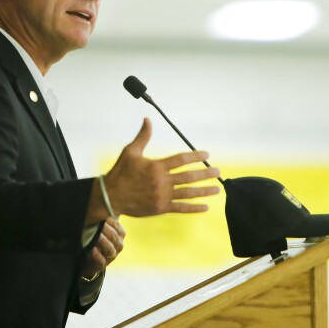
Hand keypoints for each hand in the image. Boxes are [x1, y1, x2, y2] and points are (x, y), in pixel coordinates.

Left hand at [80, 217, 124, 280]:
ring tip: (96, 235)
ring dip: (103, 241)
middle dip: (105, 230)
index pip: (116, 225)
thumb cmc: (95, 240)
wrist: (88, 260)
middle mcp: (118, 245)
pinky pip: (101, 261)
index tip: (99, 213)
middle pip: (113, 237)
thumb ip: (102, 218)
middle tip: (96, 224)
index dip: (108, 220)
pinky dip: (97, 255)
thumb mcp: (100, 228)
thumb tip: (100, 203)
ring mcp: (111, 256)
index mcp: (119, 234)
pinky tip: (92, 249)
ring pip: (109, 249)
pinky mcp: (101, 265)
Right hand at [104, 118, 219, 216]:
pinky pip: (181, 208)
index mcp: (156, 166)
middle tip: (218, 172)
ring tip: (217, 188)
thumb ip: (143, 136)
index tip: (206, 155)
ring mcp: (162, 196)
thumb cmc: (121, 172)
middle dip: (205, 174)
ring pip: (188, 193)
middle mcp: (161, 182)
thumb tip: (147, 119)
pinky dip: (194, 208)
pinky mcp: (161, 208)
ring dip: (204, 191)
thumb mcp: (130, 151)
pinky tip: (205, 207)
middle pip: (189, 177)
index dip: (195, 157)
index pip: (181, 160)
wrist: (110, 196)